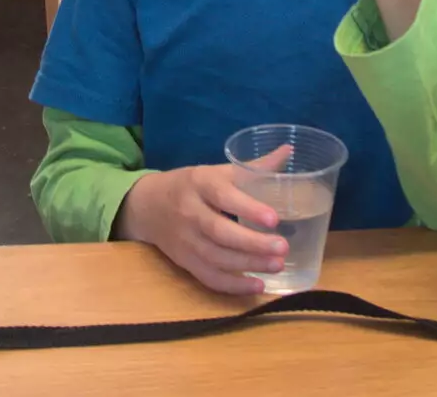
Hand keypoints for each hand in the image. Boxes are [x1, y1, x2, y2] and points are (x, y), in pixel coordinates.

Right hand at [114, 148, 292, 294]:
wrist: (147, 205)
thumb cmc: (191, 185)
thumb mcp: (216, 171)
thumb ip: (253, 167)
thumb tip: (288, 151)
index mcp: (200, 183)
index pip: (223, 196)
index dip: (248, 208)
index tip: (274, 219)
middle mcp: (190, 212)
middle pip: (220, 232)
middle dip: (253, 243)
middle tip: (283, 247)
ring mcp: (186, 240)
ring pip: (217, 257)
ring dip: (248, 264)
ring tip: (277, 265)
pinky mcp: (185, 261)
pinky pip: (209, 277)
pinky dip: (234, 285)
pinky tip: (258, 285)